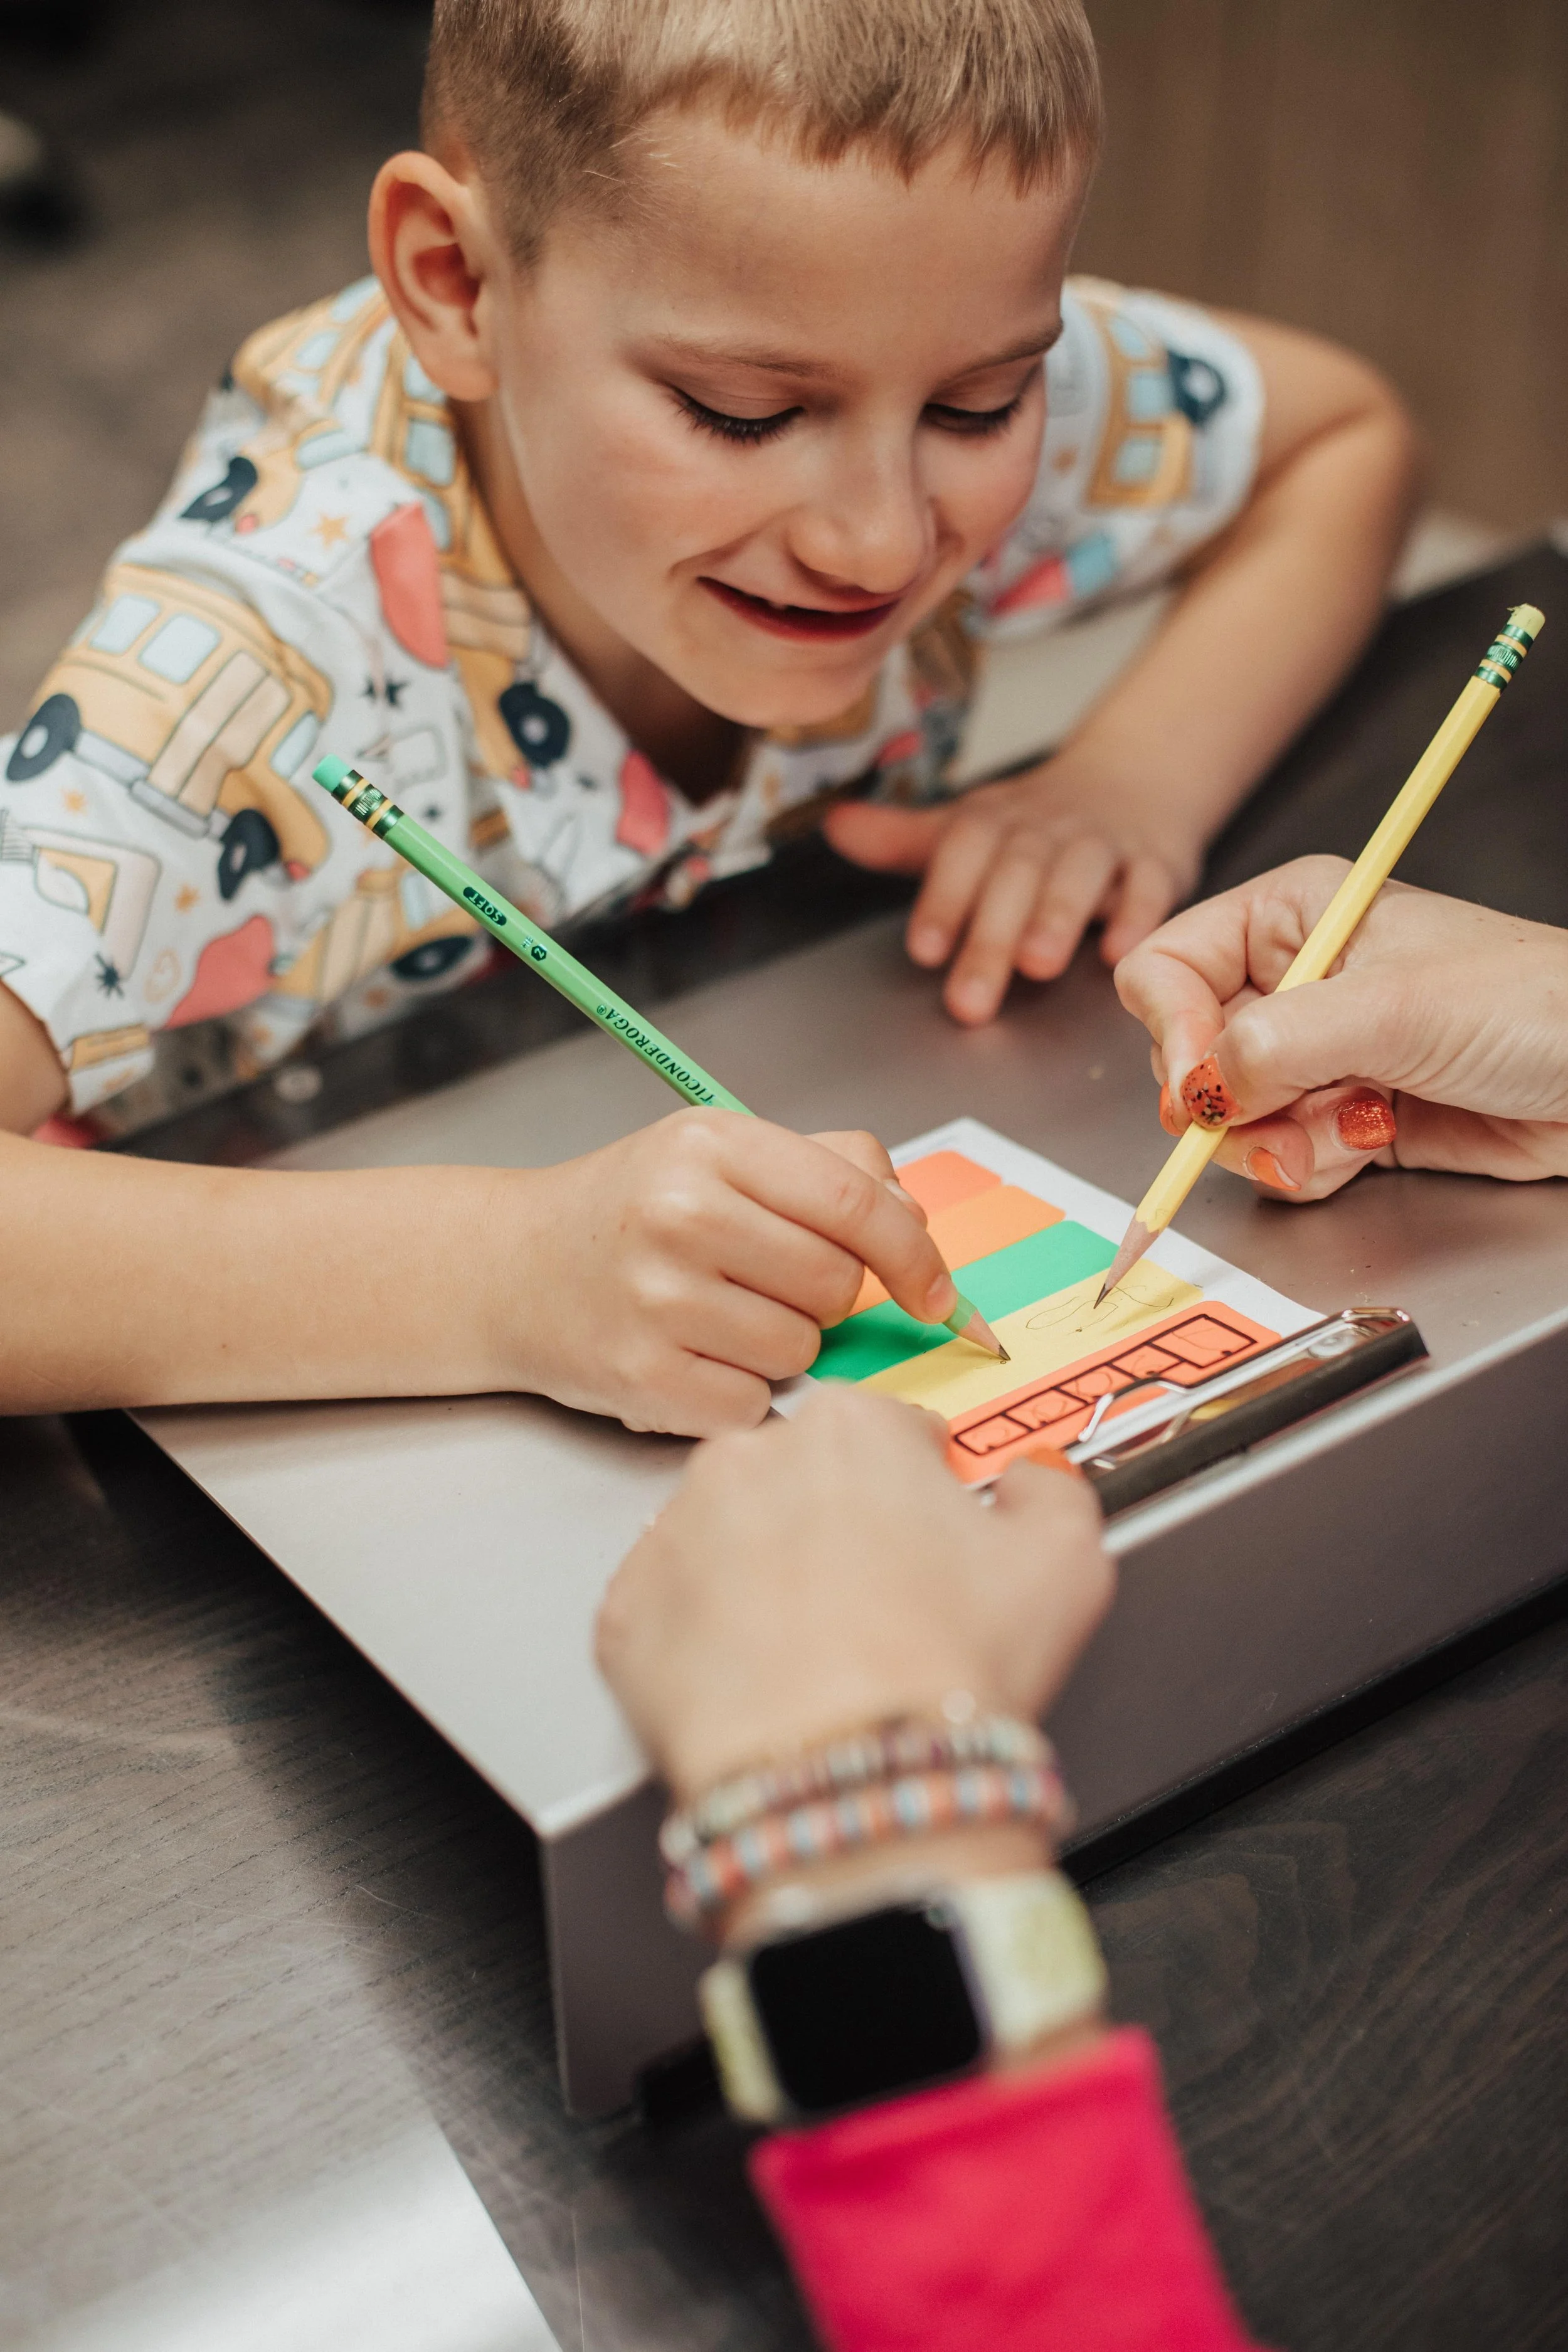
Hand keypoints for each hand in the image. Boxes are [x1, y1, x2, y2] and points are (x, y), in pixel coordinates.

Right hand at [504, 1111, 957, 1436]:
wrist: (511, 1269)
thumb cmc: (633, 1211)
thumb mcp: (721, 1154)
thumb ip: (829, 1170)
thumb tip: (915, 1226)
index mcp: (713, 1145)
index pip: (857, 1204)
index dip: (915, 1258)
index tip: (937, 1293)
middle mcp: (681, 1214)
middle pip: (837, 1284)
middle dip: (823, 1294)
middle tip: (761, 1281)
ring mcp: (658, 1300)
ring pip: (802, 1348)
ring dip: (780, 1345)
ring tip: (717, 1317)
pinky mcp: (643, 1377)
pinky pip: (754, 1403)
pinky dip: (739, 1392)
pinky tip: (692, 1357)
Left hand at [595, 1383, 1112, 1800]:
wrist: (850, 1779)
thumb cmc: (949, 1667)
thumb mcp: (1064, 1563)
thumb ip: (1051, 1493)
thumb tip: (1033, 1481)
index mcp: (849, 1425)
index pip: (889, 1432)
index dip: (919, 1490)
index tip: (929, 1539)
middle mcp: (746, 1458)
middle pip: (800, 1480)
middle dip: (834, 1529)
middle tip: (874, 1608)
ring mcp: (672, 1533)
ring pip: (727, 1540)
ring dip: (763, 1579)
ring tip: (815, 1656)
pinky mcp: (623, 1615)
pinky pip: (671, 1614)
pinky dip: (706, 1642)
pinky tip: (760, 1685)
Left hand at [824, 754, 1196, 1025]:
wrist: (1133, 778)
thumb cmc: (1035, 825)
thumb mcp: (968, 825)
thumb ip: (903, 840)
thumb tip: (834, 826)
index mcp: (994, 820)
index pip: (963, 848)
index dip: (943, 897)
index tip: (924, 950)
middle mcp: (1047, 827)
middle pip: (1016, 873)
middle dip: (991, 936)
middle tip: (970, 1000)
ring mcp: (1104, 842)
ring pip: (1080, 873)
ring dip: (1059, 917)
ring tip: (1039, 965)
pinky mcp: (1157, 861)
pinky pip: (1149, 884)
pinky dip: (1137, 914)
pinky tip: (1118, 951)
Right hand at [1115, 856, 1567, 1199]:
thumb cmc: (1536, 1006)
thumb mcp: (1396, 1007)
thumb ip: (1279, 1043)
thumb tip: (1201, 1090)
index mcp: (1293, 917)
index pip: (1167, 968)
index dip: (1175, 1031)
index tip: (1207, 1083)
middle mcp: (1296, 982)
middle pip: (1190, 1058)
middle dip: (1235, 1102)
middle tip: (1294, 1112)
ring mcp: (1320, 1054)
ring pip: (1232, 1120)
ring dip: (1283, 1142)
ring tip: (1357, 1126)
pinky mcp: (1347, 1116)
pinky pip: (1282, 1156)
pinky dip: (1314, 1166)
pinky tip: (1373, 1144)